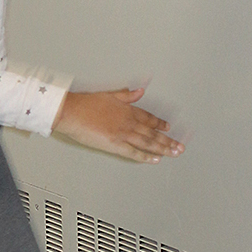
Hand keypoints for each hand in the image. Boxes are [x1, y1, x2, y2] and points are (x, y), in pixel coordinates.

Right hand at [52, 86, 183, 162]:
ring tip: (173, 153)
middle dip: (168, 140)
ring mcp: (123, 134)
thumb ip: (126, 96)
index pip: (149, 118)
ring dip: (163, 148)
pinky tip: (154, 160)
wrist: (72, 112)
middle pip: (153, 133)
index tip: (169, 128)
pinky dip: (145, 156)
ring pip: (148, 143)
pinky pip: (134, 152)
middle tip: (179, 146)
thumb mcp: (109, 95)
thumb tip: (140, 91)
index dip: (161, 124)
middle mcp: (128, 122)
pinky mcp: (115, 145)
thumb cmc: (86, 104)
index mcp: (127, 110)